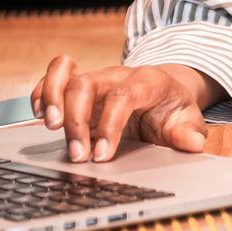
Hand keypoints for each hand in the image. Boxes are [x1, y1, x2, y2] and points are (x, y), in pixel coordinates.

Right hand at [30, 55, 217, 162]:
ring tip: (49, 126)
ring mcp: (96, 78)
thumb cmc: (172, 108)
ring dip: (52, 98)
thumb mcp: (187, 120)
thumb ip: (189, 132)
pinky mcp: (80, 84)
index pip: (123, 96)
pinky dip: (42, 92)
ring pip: (66, 74)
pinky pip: (55, 76)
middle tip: (78, 156)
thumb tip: (193, 143)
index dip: (110, 125)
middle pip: (87, 84)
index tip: (102, 155)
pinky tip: (38, 115)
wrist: (164, 91)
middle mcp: (117, 75)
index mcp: (147, 81)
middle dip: (76, 121)